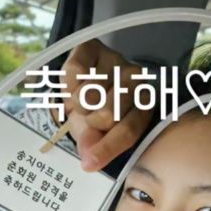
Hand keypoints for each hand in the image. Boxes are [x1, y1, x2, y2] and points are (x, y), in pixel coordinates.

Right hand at [51, 38, 154, 170]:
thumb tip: (88, 161)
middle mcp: (135, 80)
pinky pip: (74, 73)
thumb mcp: (95, 131)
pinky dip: (67, 85)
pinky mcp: (93, 47)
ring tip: (81, 102)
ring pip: (90, 94)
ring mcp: (117, 60)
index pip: (128, 130)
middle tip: (88, 117)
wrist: (78, 79)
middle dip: (90, 121)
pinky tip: (74, 86)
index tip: (90, 163)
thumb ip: (94, 145)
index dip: (108, 147)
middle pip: (108, 113)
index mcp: (143, 105)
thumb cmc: (92, 110)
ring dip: (78, 104)